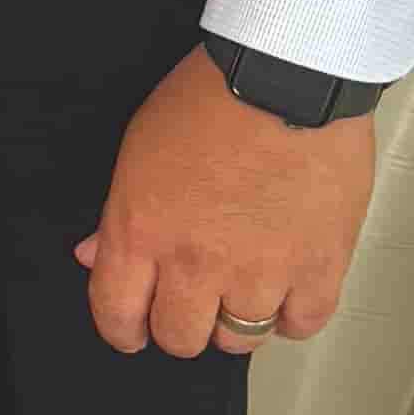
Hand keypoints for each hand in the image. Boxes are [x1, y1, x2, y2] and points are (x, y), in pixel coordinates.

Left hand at [77, 51, 375, 357]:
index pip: (117, 314)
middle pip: (180, 337)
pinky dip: (292, 313)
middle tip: (194, 298)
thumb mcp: (139, 149)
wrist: (286, 75)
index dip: (123, 330)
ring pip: (240, 339)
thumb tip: (93, 256)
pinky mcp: (320, 268)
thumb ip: (117, 216)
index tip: (134, 329)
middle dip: (181, 323)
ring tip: (244, 284)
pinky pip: (301, 324)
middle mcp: (197, 263)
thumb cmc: (209, 98)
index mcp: (142, 232)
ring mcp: (261, 272)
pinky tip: (287, 287)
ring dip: (237, 316)